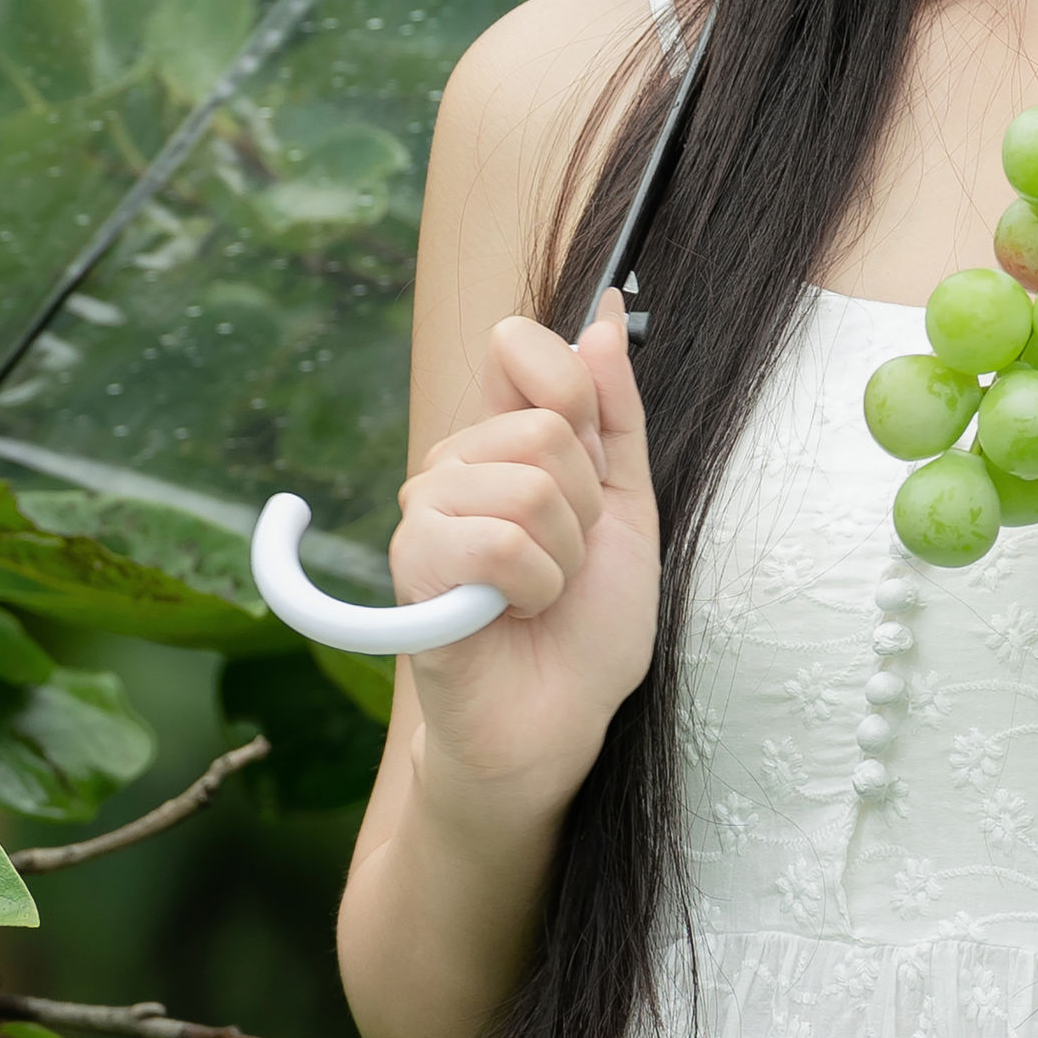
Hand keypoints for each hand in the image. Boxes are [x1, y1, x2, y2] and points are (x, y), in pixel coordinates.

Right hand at [390, 294, 659, 809]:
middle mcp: (453, 464)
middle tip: (566, 564)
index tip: (589, 464)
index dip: (575, 394)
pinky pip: (497, 542)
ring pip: (530, 487)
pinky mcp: (411, 567)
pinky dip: (533, 588)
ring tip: (540, 596)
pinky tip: (510, 614)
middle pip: (546, 431)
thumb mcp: (626, 506)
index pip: (524, 347)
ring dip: (563, 559)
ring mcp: (424, 513)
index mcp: (501, 439)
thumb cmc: (586, 625)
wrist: (557, 723)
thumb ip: (616, 412)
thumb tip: (606, 314)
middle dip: (585, 511)